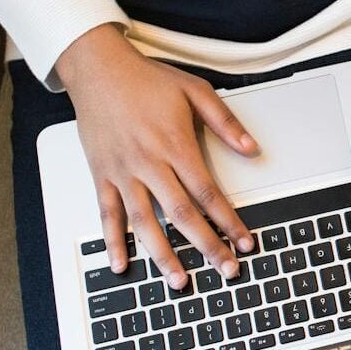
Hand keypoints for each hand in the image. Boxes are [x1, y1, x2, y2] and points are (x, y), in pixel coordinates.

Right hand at [55, 24, 257, 287]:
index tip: (245, 241)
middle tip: (225, 270)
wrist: (98, 68)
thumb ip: (226, 123)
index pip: (208, 193)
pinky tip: (122, 264)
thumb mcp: (195, 91)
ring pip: (144, 222)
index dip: (228, 221)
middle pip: (181, 214)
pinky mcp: (101, 174)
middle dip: (206, 246)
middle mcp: (148, 163)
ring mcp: (122, 172)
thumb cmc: (146, 79)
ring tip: (179, 281)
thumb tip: (253, 149)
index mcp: (175, 145)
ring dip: (163, 255)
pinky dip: (113, 241)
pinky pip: (107, 213)